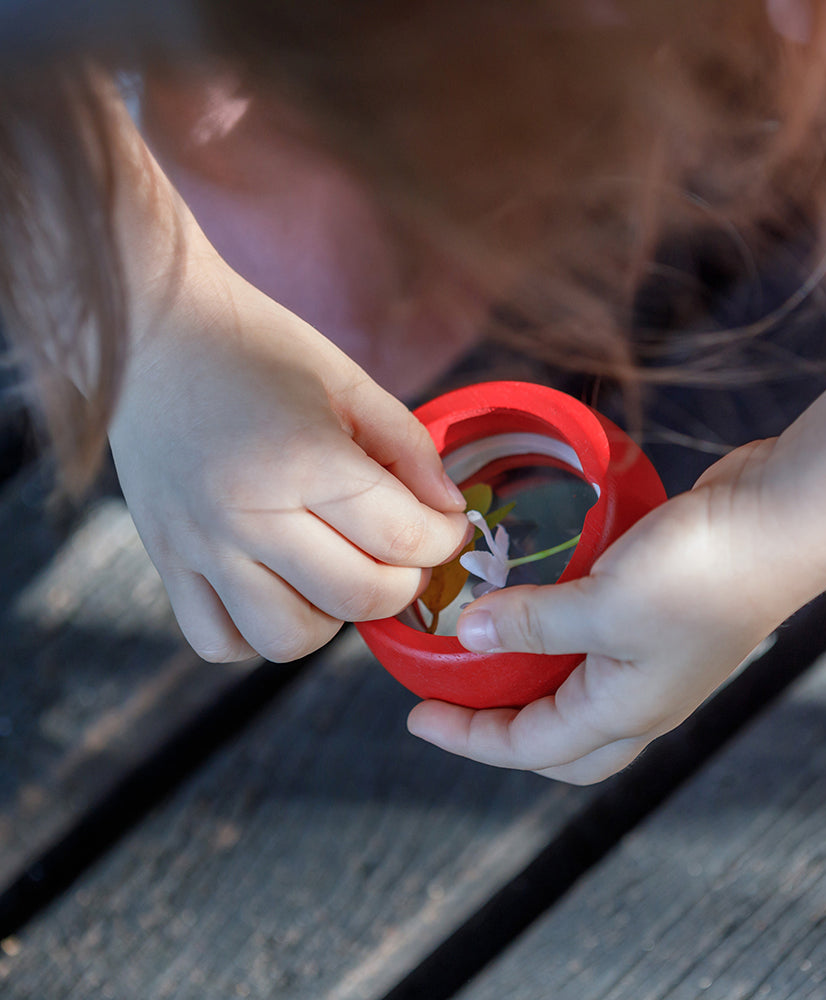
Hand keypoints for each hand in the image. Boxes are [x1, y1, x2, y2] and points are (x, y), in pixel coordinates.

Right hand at [110, 255, 468, 662]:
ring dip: (333, 617)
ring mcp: (198, 547)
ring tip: (338, 572)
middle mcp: (245, 514)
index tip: (447, 525)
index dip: (445, 539)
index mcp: (301, 458)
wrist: (151, 334)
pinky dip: (260, 632)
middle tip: (406, 552)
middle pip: (357, 598)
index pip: (402, 537)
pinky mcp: (164, 562)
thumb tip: (450, 513)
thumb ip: (410, 449)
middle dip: (405, 583)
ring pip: (288, 640)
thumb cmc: (257, 349)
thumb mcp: (350, 382)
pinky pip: (220, 642)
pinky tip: (280, 588)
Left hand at [407, 440, 816, 783]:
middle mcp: (642, 699)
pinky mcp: (666, 620)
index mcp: (626, 712)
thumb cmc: (701, 571)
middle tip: (454, 699)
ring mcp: (658, 661)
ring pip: (579, 696)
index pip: (529, 748)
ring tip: (488, 652)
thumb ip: (533, 623)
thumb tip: (470, 635)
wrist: (784, 520)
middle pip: (560, 743)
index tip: (418, 715)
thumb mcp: (602, 602)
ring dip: (531, 684)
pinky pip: (598, 648)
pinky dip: (560, 640)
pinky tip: (541, 603)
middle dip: (502, 731)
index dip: (468, 739)